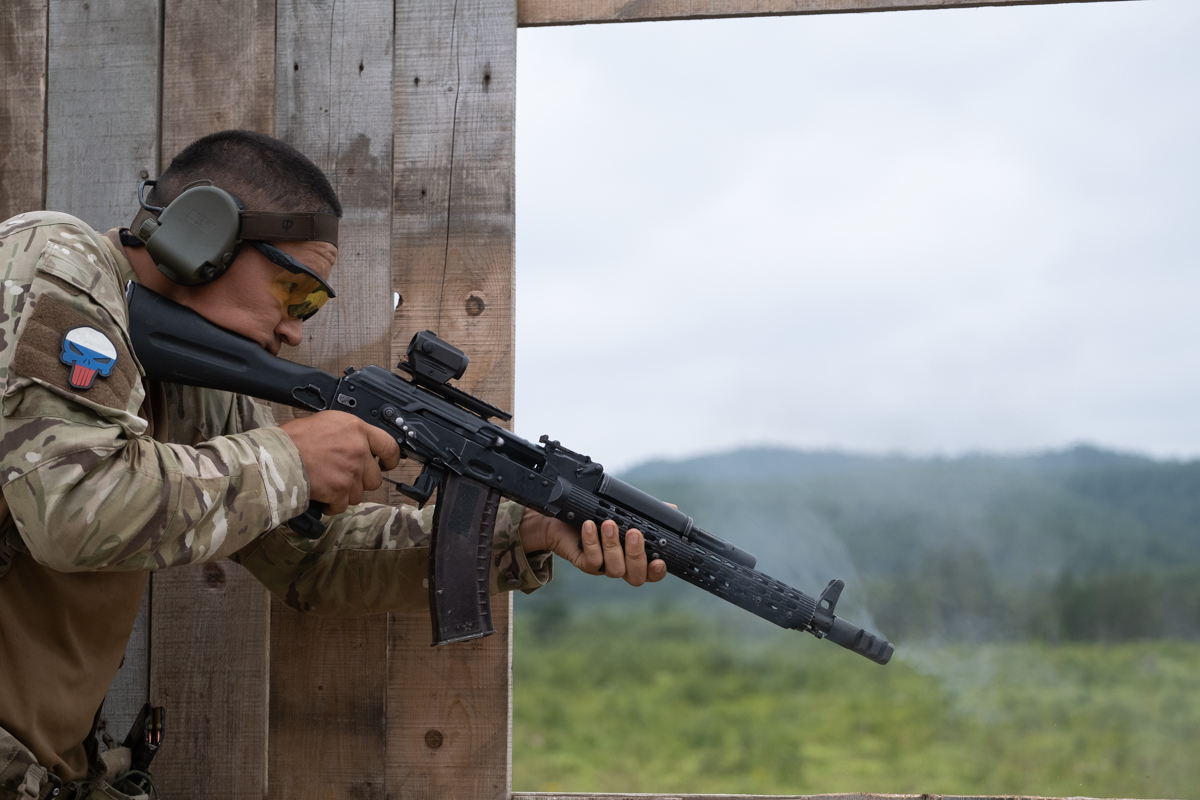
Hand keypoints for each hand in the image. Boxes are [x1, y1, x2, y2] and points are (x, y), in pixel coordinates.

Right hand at [279, 410, 400, 514]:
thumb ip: (346, 435)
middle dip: (360, 482)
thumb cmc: (292, 440)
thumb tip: (353, 444)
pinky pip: (342, 505)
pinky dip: (331, 505)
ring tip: (325, 485)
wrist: (277, 457)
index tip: (387, 464)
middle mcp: (358, 449)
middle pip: (374, 477)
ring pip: (358, 494)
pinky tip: (320, 497)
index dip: (390, 458)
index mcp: (355, 429)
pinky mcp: (340, 490)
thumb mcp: (324, 423)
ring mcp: (351, 471)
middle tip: (342, 479)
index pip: (388, 445)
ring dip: (344, 494)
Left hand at [518, 507, 666, 586]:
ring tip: (609, 524)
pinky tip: (590, 526)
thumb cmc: (599, 516)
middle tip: (634, 533)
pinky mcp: (584, 563)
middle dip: (636, 556)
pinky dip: (592, 542)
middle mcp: (621, 565)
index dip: (657, 572)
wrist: (564, 520)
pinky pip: (592, 560)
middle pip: (635, 576)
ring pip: (614, 569)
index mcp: (634, 557)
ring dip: (613, 545)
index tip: (659, 560)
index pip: (651, 573)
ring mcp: (603, 567)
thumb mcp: (626, 511)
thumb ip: (648, 512)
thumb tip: (672, 509)